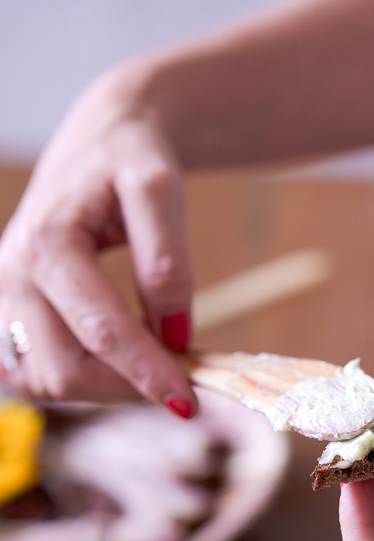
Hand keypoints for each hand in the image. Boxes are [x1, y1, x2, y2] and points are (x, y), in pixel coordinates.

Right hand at [0, 65, 197, 413]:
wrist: (99, 138)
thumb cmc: (131, 158)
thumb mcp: (160, 189)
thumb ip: (167, 261)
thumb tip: (175, 333)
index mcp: (47, 242)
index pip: (101, 331)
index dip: (146, 372)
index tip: (188, 402)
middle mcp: (12, 273)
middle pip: (66, 370)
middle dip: (125, 386)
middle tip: (177, 380)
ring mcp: (1, 295)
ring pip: (48, 381)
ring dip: (102, 387)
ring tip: (149, 364)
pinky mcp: (5, 310)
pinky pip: (34, 374)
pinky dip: (77, 380)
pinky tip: (113, 363)